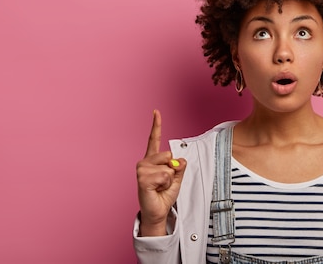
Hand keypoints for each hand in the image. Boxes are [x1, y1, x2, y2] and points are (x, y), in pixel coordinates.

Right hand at [136, 110, 186, 235]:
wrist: (158, 211)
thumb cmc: (164, 194)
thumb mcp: (177, 177)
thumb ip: (180, 166)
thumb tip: (178, 161)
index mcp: (153, 159)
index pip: (154, 138)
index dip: (156, 124)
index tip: (156, 111)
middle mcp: (145, 161)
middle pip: (169, 154)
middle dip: (172, 169)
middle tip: (164, 181)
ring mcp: (142, 169)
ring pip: (168, 166)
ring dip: (169, 178)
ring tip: (160, 186)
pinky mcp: (142, 179)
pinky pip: (164, 175)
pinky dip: (166, 183)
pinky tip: (157, 189)